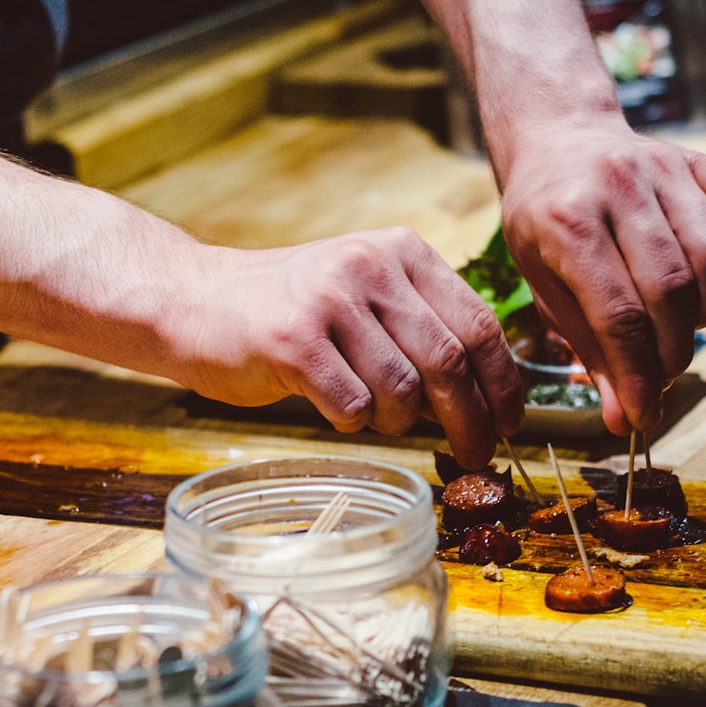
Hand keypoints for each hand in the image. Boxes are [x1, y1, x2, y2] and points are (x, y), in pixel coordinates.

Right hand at [176, 227, 522, 468]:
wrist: (195, 302)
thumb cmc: (290, 311)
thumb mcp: (366, 294)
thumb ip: (422, 326)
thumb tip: (488, 395)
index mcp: (402, 251)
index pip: (479, 323)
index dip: (503, 383)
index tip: (510, 422)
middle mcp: (370, 266)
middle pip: (450, 361)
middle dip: (470, 420)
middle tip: (473, 454)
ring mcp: (330, 300)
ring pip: (402, 390)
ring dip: (399, 421)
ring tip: (379, 418)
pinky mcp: (292, 339)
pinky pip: (352, 405)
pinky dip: (352, 422)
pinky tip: (336, 409)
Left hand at [498, 114, 705, 434]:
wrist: (556, 139)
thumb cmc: (545, 225)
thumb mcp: (544, 284)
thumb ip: (587, 348)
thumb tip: (624, 420)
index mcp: (566, 222)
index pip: (618, 315)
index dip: (637, 377)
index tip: (641, 416)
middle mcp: (619, 187)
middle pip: (672, 289)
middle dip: (673, 350)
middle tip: (661, 370)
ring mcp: (664, 166)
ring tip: (680, 321)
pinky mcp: (698, 158)